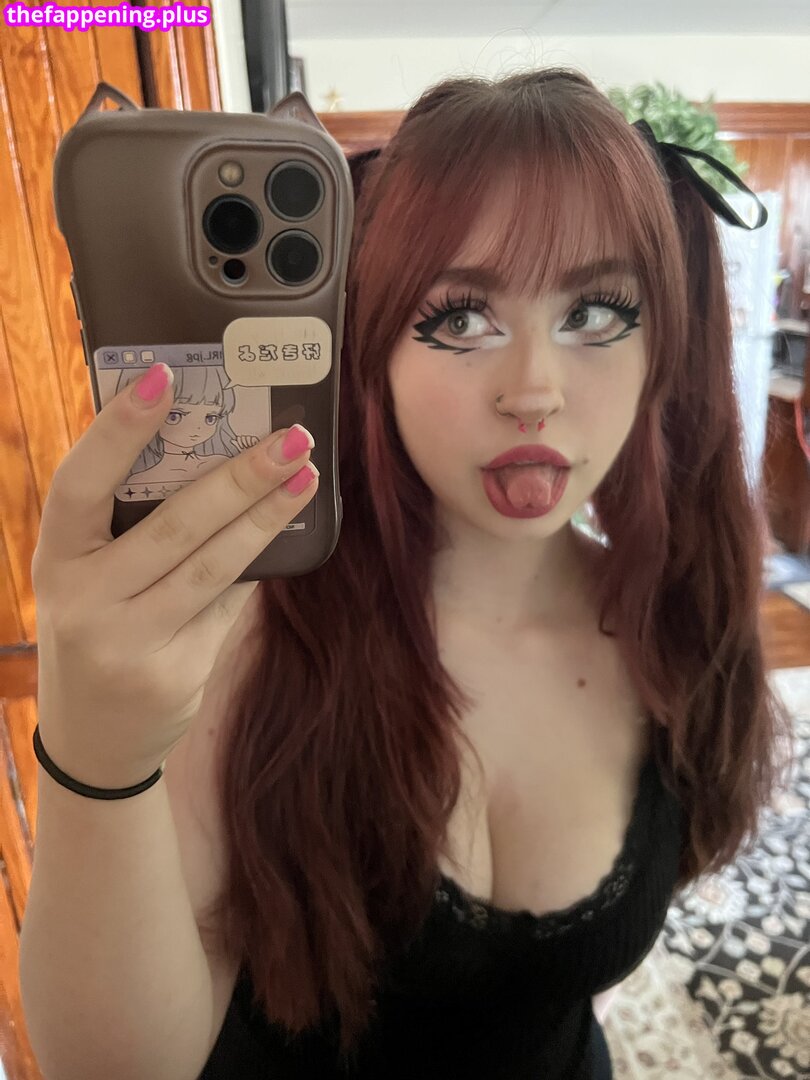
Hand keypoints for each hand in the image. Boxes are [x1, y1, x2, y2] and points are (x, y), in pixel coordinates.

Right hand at [32, 364, 317, 788]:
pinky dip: (257, 565)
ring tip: (306, 476)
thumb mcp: (86, 579)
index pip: (80, 484)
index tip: (163, 378)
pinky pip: (228, 604)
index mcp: (56, 561)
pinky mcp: (177, 673)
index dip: (118, 431)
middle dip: (239, 476)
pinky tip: (287, 532)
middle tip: (290, 436)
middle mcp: (86, 602)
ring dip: (267, 517)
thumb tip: (212, 455)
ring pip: (214, 565)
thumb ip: (126, 529)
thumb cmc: (95, 632)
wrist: (93, 741)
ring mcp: (131, 643)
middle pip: (174, 525)